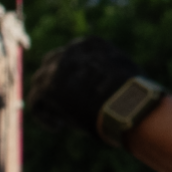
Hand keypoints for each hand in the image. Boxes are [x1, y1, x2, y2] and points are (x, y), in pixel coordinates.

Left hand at [26, 37, 150, 139]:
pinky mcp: (47, 86)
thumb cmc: (136, 97)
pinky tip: (58, 127)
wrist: (130, 104)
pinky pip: (36, 101)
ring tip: (64, 120)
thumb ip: (108, 78)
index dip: (74, 76)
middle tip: (65, 105)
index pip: (73, 56)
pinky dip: (45, 116)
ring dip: (49, 101)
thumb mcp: (125, 78)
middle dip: (56, 84)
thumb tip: (105, 95)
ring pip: (40, 82)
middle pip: (52, 64)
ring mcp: (57, 67)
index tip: (82, 93)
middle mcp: (71, 50)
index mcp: (92, 44)